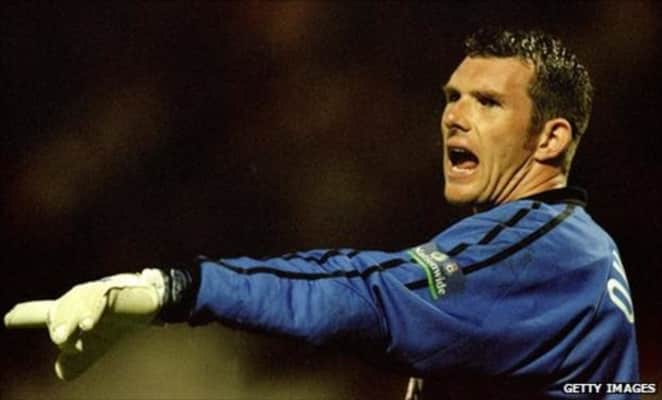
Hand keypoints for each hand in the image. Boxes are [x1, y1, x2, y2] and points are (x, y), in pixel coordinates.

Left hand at [4, 269, 165, 379]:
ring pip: (76, 307)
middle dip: (58, 325)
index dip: (23, 316)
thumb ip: (77, 359)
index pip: (40, 313)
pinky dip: (92, 313)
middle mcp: (76, 299)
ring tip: (64, 337)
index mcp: (67, 312)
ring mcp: (93, 295)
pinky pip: (99, 302)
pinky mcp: (112, 293)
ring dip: (70, 321)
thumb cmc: (116, 322)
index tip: (8, 317)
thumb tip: (60, 373)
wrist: (149, 304)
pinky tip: (87, 325)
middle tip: (60, 338)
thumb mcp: (95, 346)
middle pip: (59, 313)